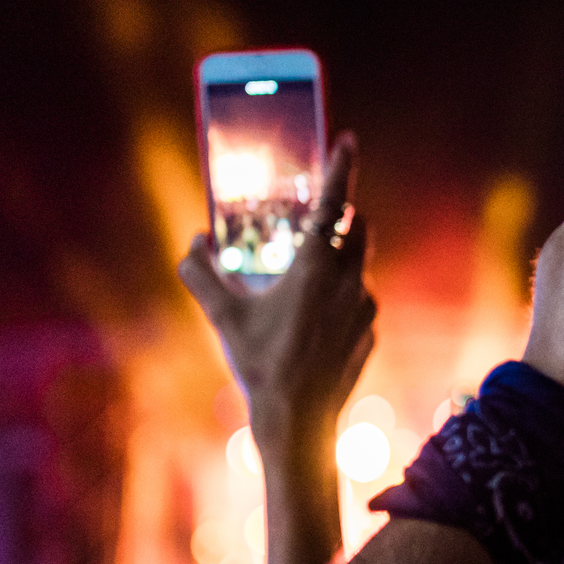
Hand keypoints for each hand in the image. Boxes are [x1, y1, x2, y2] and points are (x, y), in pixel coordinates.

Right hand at [178, 131, 376, 448]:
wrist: (298, 423)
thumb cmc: (260, 365)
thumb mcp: (222, 316)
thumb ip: (201, 273)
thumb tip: (192, 244)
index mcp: (316, 268)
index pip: (335, 204)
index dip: (342, 168)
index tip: (348, 140)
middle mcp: (349, 282)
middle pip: (357, 228)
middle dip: (344, 212)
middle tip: (323, 210)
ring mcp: (366, 308)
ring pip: (360, 264)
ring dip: (340, 255)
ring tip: (310, 265)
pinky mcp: (371, 332)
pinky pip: (360, 299)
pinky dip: (342, 293)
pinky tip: (314, 313)